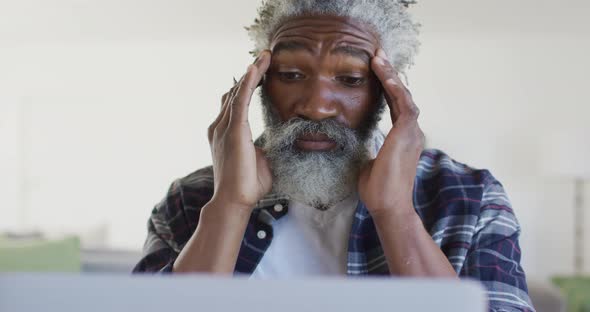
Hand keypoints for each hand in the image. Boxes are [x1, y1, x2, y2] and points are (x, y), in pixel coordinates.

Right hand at [207, 51, 272, 213]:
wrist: (235, 201)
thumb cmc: (247, 186)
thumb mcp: (260, 160)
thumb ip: (264, 148)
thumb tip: (280, 143)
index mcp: (225, 133)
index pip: (235, 103)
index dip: (246, 87)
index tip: (259, 73)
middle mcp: (220, 127)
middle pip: (234, 93)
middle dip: (250, 75)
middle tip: (265, 58)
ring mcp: (224, 127)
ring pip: (237, 92)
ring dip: (252, 73)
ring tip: (265, 57)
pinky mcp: (233, 131)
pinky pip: (240, 101)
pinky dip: (247, 83)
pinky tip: (255, 69)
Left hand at [358, 49, 424, 217]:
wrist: (388, 206)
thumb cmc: (378, 190)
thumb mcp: (368, 162)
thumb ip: (368, 148)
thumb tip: (355, 142)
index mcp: (403, 138)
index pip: (395, 106)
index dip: (386, 87)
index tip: (376, 71)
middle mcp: (411, 132)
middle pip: (401, 96)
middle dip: (389, 75)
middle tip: (377, 55)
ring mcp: (412, 132)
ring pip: (403, 95)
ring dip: (391, 76)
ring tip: (378, 58)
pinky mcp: (408, 133)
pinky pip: (403, 103)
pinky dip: (394, 87)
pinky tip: (384, 74)